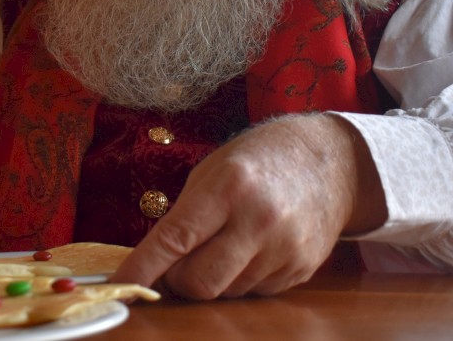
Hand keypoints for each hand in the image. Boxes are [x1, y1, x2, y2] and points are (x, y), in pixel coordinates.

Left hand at [112, 114, 385, 297]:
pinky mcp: (303, 269)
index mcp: (230, 186)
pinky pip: (254, 292)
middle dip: (178, 280)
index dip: (143, 267)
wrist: (330, 162)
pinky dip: (241, 278)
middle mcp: (260, 220)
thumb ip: (184, 214)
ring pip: (226, 292)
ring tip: (225, 242)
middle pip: (200, 282)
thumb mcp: (213, 170)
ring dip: (212, 277)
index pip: (176, 239)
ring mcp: (286, 249)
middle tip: (176, 261)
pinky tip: (252, 248)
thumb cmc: (259, 160)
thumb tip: (155, 264)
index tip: (121, 284)